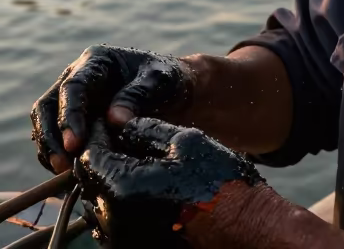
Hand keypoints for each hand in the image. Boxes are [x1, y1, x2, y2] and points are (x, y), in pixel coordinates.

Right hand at [31, 45, 193, 172]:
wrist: (174, 91)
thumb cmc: (168, 80)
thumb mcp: (161, 80)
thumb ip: (138, 95)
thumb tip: (112, 119)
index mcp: (96, 61)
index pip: (73, 87)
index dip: (70, 116)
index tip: (74, 145)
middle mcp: (77, 77)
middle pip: (47, 106)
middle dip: (51, 136)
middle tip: (63, 165)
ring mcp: (73, 100)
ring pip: (45, 123)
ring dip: (50, 149)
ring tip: (66, 174)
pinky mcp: (74, 121)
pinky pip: (54, 139)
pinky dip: (57, 157)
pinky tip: (70, 176)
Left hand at [76, 117, 263, 248]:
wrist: (241, 231)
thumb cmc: (217, 184)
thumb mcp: (184, 142)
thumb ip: (145, 129)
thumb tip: (120, 122)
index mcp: (123, 188)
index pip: (90, 155)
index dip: (98, 132)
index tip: (110, 120)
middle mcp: (113, 221)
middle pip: (89, 180)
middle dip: (101, 155)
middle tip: (120, 138)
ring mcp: (120, 241)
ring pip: (97, 203)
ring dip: (108, 180)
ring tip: (132, 161)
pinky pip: (110, 223)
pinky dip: (117, 202)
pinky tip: (140, 187)